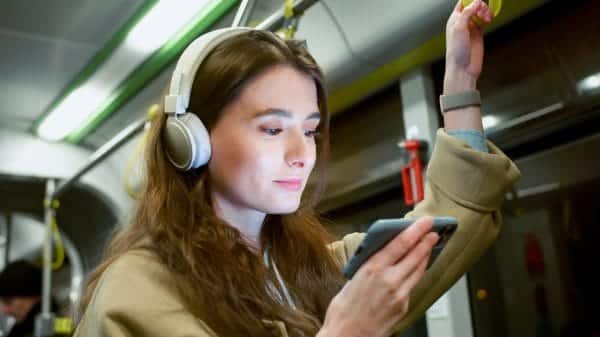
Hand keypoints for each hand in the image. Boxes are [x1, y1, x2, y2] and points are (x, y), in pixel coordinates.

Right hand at [319, 217, 438, 336]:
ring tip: (429, 245)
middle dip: (426, 241)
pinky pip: (413, 284)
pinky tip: (417, 268)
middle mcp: (389, 280)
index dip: (415, 230)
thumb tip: (380, 253)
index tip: (424, 222)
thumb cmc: (344, 311)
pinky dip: (417, 272)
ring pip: (418, 270)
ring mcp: (399, 294)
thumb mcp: (352, 279)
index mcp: (372, 269)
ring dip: (425, 256)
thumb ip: (368, 265)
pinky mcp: (403, 306)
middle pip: (415, 256)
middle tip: (434, 230)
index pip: (400, 244)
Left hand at [444, 0, 494, 93]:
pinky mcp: (479, 33)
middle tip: (482, 13)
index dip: (471, 0)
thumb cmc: (457, 51)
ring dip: (486, 11)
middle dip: (481, 6)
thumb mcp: (459, 28)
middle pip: (474, 5)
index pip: (463, 3)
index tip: (480, 1)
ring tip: (487, 18)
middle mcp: (462, 22)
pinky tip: (490, 20)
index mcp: (454, 19)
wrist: (463, 68)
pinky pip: (485, 20)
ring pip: (481, 12)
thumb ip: (467, 13)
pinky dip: (489, 17)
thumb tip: (477, 2)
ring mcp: (471, 27)